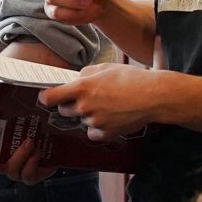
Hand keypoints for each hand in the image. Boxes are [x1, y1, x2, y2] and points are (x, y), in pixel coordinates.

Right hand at [0, 118, 55, 184]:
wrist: (49, 136)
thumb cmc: (24, 130)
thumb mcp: (5, 122)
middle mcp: (1, 163)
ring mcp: (15, 171)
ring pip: (11, 171)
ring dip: (19, 155)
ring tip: (28, 142)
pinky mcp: (31, 175)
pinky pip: (27, 176)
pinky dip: (31, 164)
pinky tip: (36, 153)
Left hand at [39, 62, 157, 137]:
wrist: (154, 96)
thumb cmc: (132, 78)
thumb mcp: (106, 67)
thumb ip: (86, 73)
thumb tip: (77, 79)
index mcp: (82, 88)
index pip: (51, 97)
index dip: (47, 97)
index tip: (48, 97)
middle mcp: (85, 106)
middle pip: (64, 110)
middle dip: (71, 105)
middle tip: (86, 99)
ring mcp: (95, 122)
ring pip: (82, 121)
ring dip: (88, 115)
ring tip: (107, 106)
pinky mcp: (106, 134)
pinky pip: (93, 133)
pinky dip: (98, 129)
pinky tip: (110, 119)